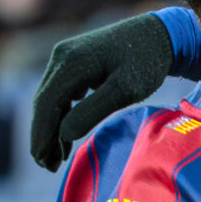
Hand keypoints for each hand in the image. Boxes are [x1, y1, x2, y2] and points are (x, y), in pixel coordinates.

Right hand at [28, 12, 176, 170]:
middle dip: (43, 135)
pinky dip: (61, 116)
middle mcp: (62, 56)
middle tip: (47, 166)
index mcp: (71, 61)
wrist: (160, 35)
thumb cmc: (147, 62)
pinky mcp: (74, 63)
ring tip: (54, 159)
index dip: (41, 133)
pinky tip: (65, 139)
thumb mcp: (125, 89)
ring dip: (51, 129)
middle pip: (44, 102)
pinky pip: (60, 94)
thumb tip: (64, 134)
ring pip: (50, 99)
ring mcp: (66, 58)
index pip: (46, 103)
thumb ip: (93, 110)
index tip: (40, 159)